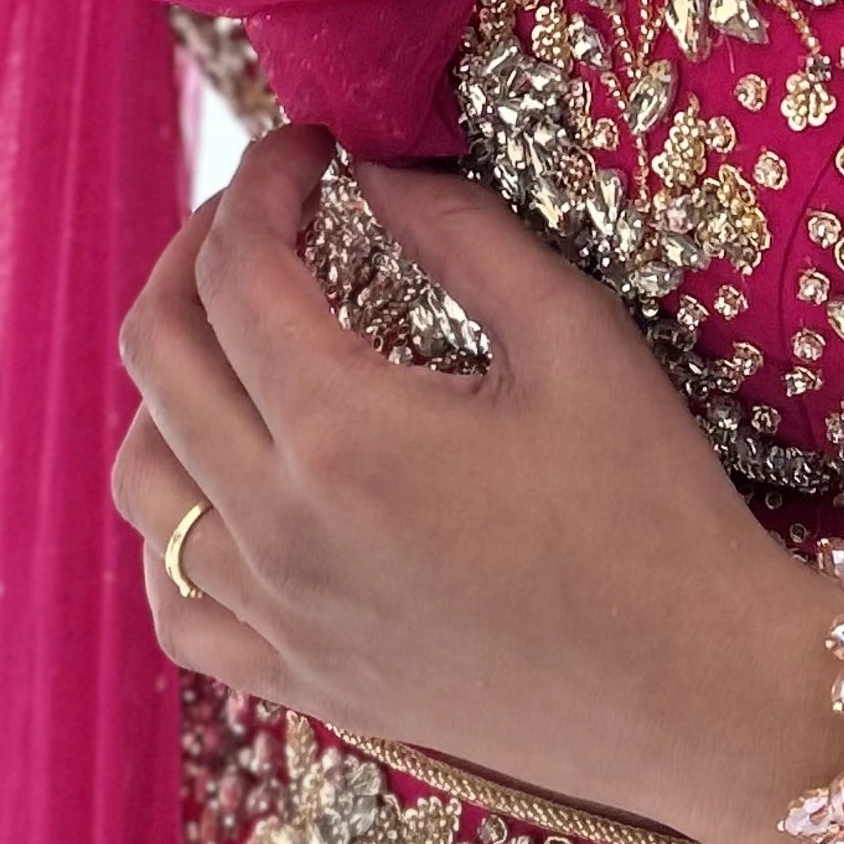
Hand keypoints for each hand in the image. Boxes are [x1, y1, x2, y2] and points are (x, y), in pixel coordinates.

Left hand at [112, 128, 843, 843]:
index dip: (263, 181)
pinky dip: (174, 531)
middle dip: (197, 253)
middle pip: (158, 355)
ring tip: (243, 338)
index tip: (312, 148)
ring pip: (144, 479)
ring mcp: (281, 619)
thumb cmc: (655, 510)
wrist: (699, 695)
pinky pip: (177, 606)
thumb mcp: (577, 335)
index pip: (239, 270)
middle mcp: (281, 530)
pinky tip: (227, 488)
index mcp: (343, 434)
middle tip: (266, 215)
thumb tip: (373, 171)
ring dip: (172, 383)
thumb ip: (460, 232)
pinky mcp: (303, 682)